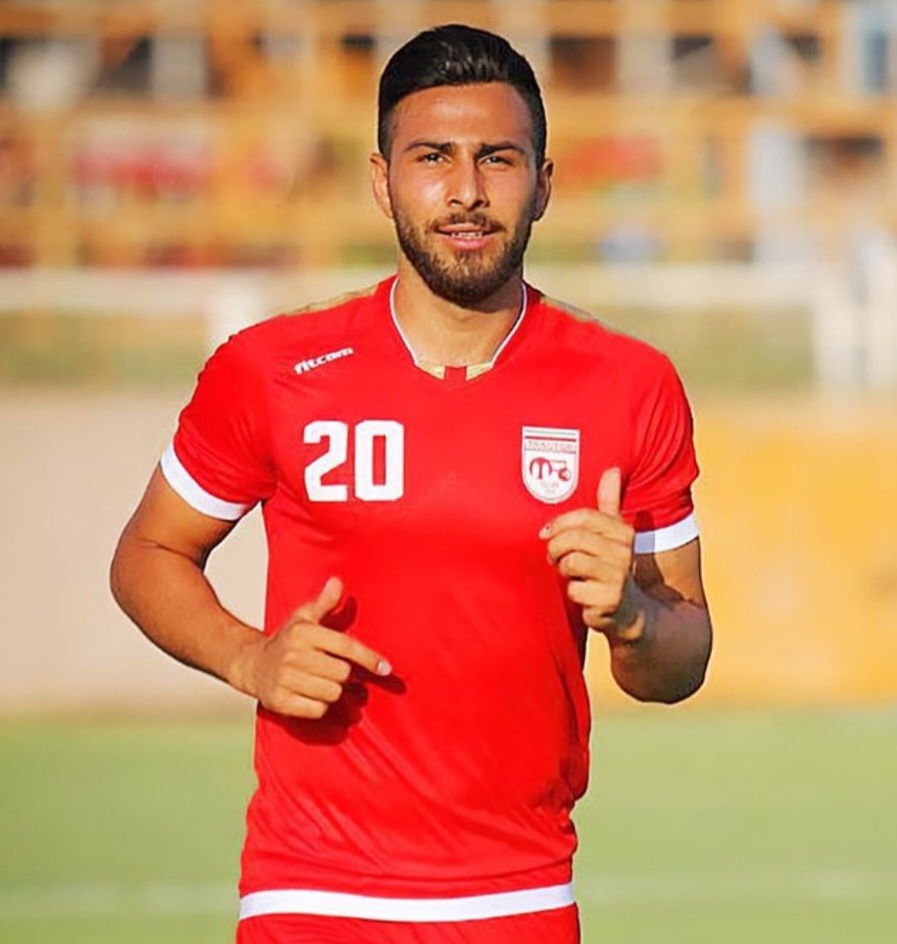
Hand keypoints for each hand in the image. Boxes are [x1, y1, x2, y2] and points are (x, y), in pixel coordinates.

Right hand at [237, 577, 391, 717]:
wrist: (252, 664)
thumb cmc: (287, 640)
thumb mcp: (304, 617)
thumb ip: (324, 602)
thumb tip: (337, 582)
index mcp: (304, 633)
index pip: (346, 647)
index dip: (368, 658)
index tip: (386, 668)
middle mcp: (294, 655)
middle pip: (343, 673)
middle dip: (343, 674)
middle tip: (332, 669)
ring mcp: (285, 679)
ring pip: (332, 693)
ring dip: (332, 691)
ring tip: (320, 681)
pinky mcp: (280, 701)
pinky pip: (318, 710)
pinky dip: (319, 706)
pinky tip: (309, 695)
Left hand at [541, 468, 644, 641]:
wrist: (629, 610)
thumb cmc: (611, 565)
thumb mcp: (614, 533)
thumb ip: (610, 502)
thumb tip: (612, 469)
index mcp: (623, 532)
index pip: (585, 517)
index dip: (559, 523)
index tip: (546, 532)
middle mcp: (624, 553)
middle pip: (573, 539)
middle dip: (555, 548)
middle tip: (553, 556)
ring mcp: (618, 578)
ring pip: (571, 563)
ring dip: (562, 569)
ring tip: (567, 572)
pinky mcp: (609, 601)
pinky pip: (574, 590)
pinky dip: (571, 592)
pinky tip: (581, 593)